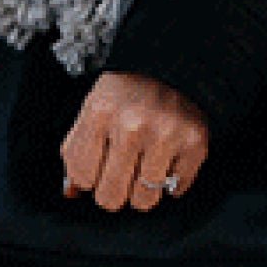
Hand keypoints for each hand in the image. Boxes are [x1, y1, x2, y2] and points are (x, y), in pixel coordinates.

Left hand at [61, 71, 209, 212]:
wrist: (173, 65)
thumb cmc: (128, 92)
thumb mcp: (93, 109)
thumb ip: (76, 151)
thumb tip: (71, 193)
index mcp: (101, 112)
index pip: (83, 177)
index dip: (90, 175)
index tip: (99, 162)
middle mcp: (133, 125)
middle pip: (111, 196)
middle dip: (114, 189)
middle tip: (122, 169)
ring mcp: (166, 135)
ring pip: (144, 200)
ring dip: (144, 189)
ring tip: (146, 163)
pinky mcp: (194, 143)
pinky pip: (176, 190)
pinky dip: (172, 180)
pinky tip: (168, 157)